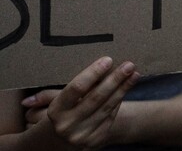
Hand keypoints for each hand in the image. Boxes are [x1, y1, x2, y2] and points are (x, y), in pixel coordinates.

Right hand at [23, 57, 138, 147]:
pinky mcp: (96, 140)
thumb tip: (27, 100)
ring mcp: (84, 135)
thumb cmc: (58, 116)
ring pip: (107, 107)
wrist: (58, 145)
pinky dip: (119, 101)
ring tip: (134, 73)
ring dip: (123, 89)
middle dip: (115, 80)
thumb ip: (47, 96)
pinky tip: (126, 88)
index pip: (76, 89)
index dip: (92, 73)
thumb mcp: (51, 105)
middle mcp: (69, 125)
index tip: (108, 60)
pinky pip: (111, 116)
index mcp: (56, 112)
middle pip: (96, 97)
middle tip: (128, 64)